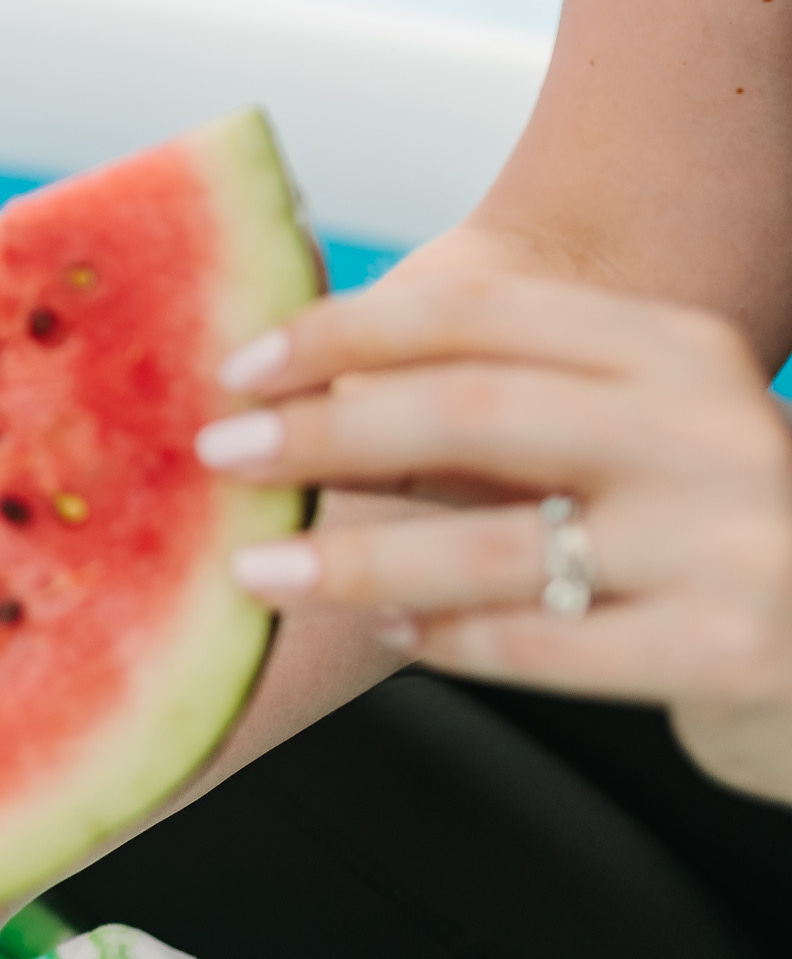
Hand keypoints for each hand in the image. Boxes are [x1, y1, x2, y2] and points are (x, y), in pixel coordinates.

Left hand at [208, 271, 791, 803]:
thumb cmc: (690, 529)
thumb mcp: (613, 435)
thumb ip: (490, 406)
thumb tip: (288, 389)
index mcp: (671, 348)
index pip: (478, 311)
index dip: (342, 330)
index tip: (235, 364)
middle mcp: (713, 424)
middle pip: (474, 409)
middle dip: (327, 431)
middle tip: (220, 455)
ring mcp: (735, 539)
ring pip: (499, 542)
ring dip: (358, 555)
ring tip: (261, 568)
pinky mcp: (737, 647)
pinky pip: (550, 645)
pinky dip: (452, 638)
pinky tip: (391, 632)